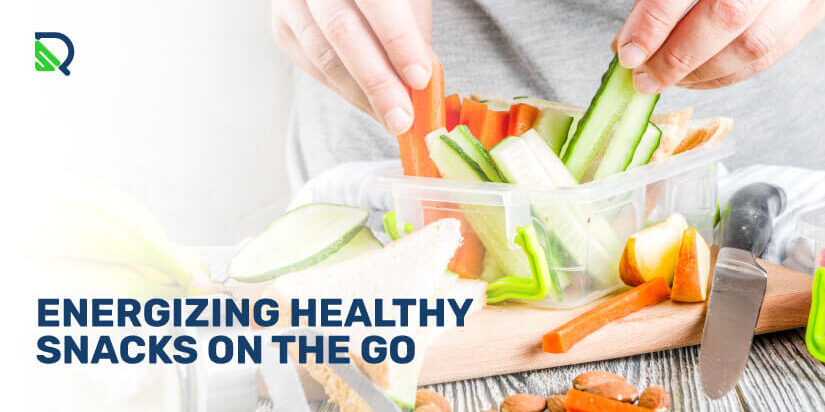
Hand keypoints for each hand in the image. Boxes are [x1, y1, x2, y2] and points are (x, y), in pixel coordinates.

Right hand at [271, 0, 432, 133]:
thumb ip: (413, 32)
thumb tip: (421, 82)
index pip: (376, 1)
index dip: (398, 40)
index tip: (420, 78)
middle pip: (341, 32)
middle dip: (376, 81)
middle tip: (402, 117)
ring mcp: (291, 2)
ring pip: (323, 55)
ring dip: (361, 94)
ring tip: (390, 117)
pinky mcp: (283, 27)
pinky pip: (313, 67)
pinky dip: (345, 90)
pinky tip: (369, 104)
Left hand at [613, 0, 824, 92]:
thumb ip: (654, 2)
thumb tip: (629, 46)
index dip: (653, 25)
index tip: (629, 53)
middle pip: (726, 18)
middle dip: (676, 58)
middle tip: (645, 78)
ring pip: (751, 45)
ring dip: (701, 73)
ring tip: (667, 79)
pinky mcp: (809, 14)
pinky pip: (768, 56)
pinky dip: (725, 75)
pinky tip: (695, 78)